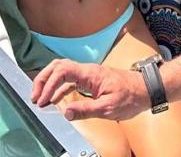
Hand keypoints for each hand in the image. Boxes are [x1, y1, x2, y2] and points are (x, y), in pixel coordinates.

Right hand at [31, 59, 149, 120]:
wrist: (145, 90)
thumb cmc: (130, 97)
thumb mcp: (109, 108)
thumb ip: (86, 110)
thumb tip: (66, 113)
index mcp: (90, 73)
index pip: (62, 71)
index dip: (48, 84)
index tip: (41, 100)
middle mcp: (87, 70)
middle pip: (58, 66)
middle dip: (43, 79)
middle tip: (34, 96)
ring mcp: (89, 74)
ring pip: (62, 71)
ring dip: (49, 83)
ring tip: (40, 99)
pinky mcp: (91, 81)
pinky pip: (70, 80)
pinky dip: (59, 88)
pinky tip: (54, 100)